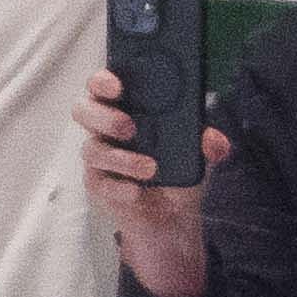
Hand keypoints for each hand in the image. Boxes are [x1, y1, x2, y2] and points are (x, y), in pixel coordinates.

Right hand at [74, 68, 219, 296]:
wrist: (173, 216)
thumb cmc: (178, 172)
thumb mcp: (199, 153)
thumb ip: (208, 142)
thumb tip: (213, 139)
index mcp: (126, 108)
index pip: (103, 86)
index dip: (103, 80)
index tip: (118, 85)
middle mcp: (106, 129)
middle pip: (83, 111)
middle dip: (104, 116)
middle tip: (130, 127)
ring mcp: (100, 157)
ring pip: (92, 149)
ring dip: (122, 158)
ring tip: (150, 168)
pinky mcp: (98, 185)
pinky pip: (99, 183)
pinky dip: (120, 187)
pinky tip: (136, 192)